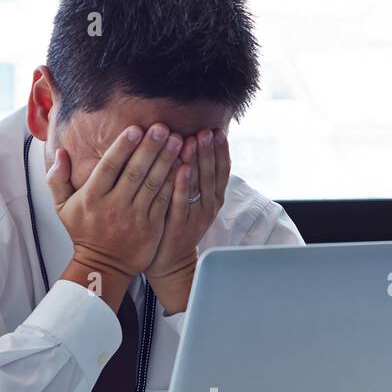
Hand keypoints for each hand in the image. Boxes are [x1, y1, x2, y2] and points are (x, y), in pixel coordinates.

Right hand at [48, 124, 183, 308]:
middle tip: (162, 128)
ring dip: (166, 160)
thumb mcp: (62, 207)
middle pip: (135, 171)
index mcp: (92, 198)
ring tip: (177, 140)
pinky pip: (164, 200)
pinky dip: (174, 182)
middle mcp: (114, 206)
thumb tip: (60, 153)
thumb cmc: (84, 233)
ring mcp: (135, 217)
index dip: (123, 147)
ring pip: (153, 184)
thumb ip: (57, 179)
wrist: (103, 266)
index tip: (135, 129)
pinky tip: (182, 165)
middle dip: (150, 147)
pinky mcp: (151, 226)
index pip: (109, 167)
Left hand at [145, 128, 230, 313]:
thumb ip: (194, 175)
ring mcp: (195, 215)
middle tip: (206, 131)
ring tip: (195, 141)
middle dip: (209, 151)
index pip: (221, 170)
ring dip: (198, 161)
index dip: (221, 151)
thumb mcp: (191, 198)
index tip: (217, 131)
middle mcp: (208, 205)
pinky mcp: (179, 224)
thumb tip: (192, 142)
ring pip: (199, 185)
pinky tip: (182, 168)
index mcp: (213, 197)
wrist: (169, 260)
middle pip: (212, 173)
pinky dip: (183, 184)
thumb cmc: (177, 223)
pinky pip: (182, 201)